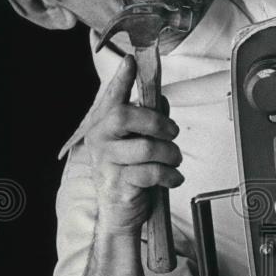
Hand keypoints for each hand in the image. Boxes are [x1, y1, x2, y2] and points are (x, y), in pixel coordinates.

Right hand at [84, 54, 183, 231]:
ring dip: (170, 153)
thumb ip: (147, 122)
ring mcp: (107, 163)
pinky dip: (170, 175)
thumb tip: (161, 100)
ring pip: (146, 147)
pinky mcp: (119, 184)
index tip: (131, 60)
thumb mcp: (137, 145)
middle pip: (124, 116)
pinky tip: (173, 178)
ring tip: (175, 160)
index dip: (121, 78)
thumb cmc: (129, 175)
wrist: (119, 214)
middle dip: (157, 122)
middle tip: (172, 132)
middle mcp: (100, 141)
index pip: (111, 97)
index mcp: (103, 126)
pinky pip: (152, 172)